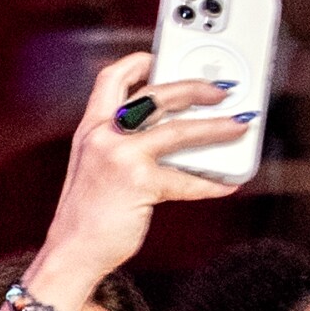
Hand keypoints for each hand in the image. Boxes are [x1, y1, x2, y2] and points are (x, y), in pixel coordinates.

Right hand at [36, 54, 252, 280]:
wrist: (71, 250)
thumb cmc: (85, 216)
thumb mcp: (93, 167)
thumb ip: (118, 146)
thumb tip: (167, 139)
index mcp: (91, 128)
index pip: (112, 78)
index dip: (139, 63)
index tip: (163, 60)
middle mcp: (104, 135)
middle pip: (156, 94)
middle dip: (194, 87)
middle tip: (222, 89)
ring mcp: (121, 157)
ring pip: (179, 130)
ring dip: (215, 127)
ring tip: (238, 126)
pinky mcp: (139, 184)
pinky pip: (185, 180)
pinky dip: (210, 183)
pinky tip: (226, 184)